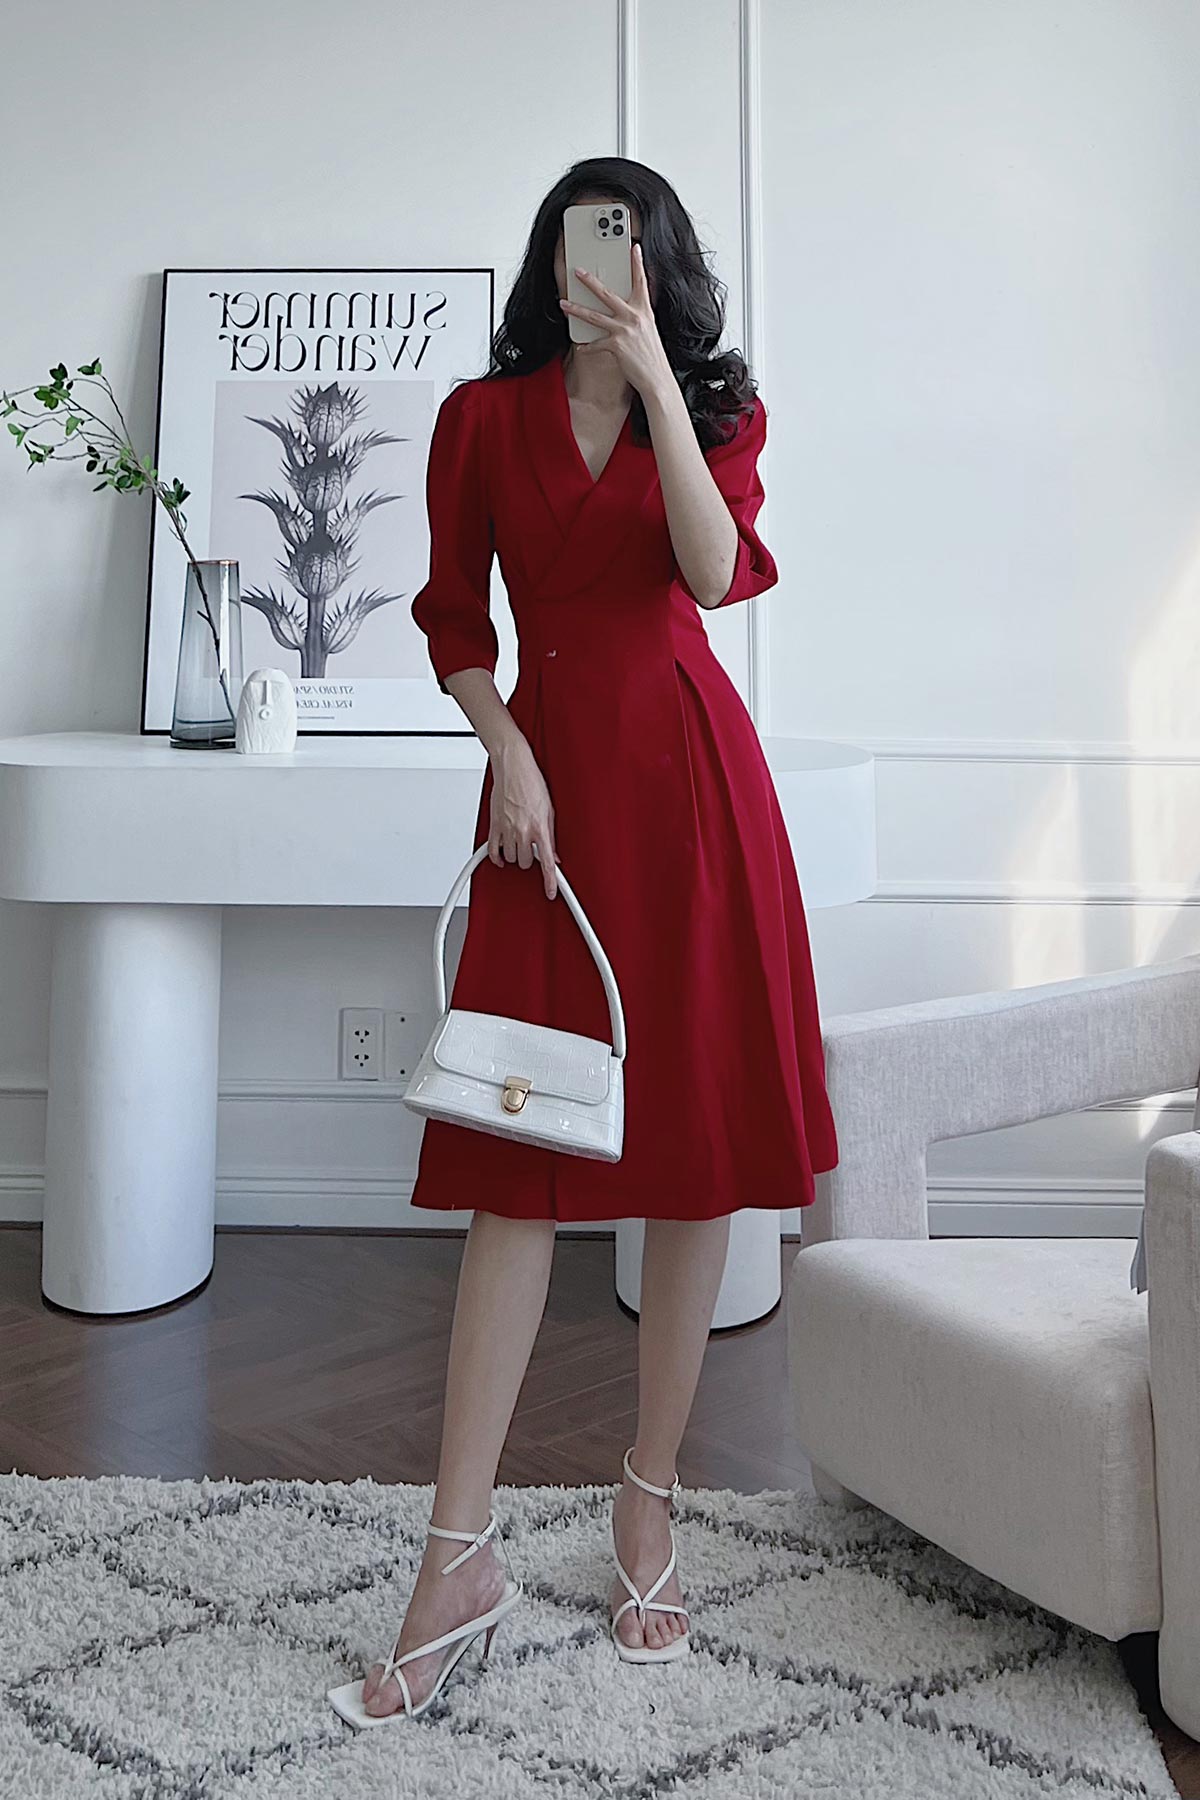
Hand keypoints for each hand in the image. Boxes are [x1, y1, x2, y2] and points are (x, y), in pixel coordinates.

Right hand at [487, 735, 559, 898]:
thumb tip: (553, 854)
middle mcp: (523, 830)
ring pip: (510, 858)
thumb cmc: (532, 782)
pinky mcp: (494, 825)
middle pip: (525, 863)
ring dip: (516, 854)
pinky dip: (498, 857)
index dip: (549, 881)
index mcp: (540, 827)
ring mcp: (506, 829)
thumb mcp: (549, 809)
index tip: (552, 892)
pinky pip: (494, 851)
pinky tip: (502, 855)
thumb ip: (551, 835)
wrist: (513, 766)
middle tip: (533, 847)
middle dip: (530, 859)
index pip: (546, 863)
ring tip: (520, 841)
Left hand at [559, 243, 673, 399]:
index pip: (641, 281)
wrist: (656, 378)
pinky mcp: (616, 346)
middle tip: (577, 271)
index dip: (638, 263)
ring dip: (576, 309)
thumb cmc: (652, 356)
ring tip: (563, 304)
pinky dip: (587, 347)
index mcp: (644, 310)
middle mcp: (634, 317)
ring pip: (594, 316)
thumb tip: (629, 308)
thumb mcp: (649, 329)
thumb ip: (639, 315)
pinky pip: (595, 344)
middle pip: (607, 294)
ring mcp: (624, 331)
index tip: (634, 248)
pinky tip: (580, 347)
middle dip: (590, 281)